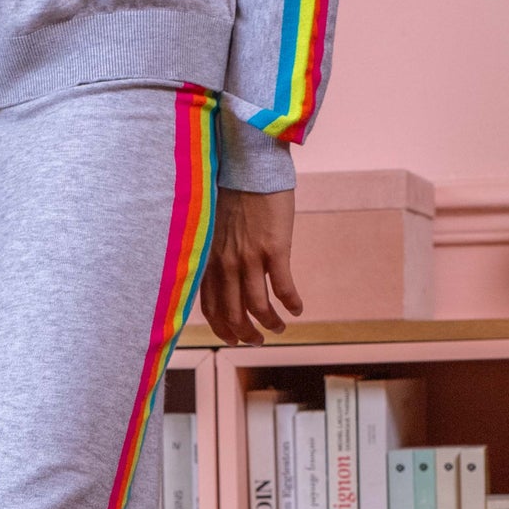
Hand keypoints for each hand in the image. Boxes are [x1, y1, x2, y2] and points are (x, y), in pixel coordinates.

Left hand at [200, 187, 302, 345]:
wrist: (252, 169)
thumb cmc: (234, 196)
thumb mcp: (215, 231)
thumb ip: (218, 256)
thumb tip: (225, 278)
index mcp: (211, 260)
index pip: (211, 307)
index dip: (223, 328)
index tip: (234, 338)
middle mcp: (227, 264)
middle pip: (234, 313)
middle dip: (247, 333)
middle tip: (258, 340)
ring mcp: (250, 258)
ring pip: (258, 306)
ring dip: (270, 323)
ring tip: (279, 328)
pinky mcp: (275, 249)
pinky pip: (283, 287)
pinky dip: (291, 303)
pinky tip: (297, 309)